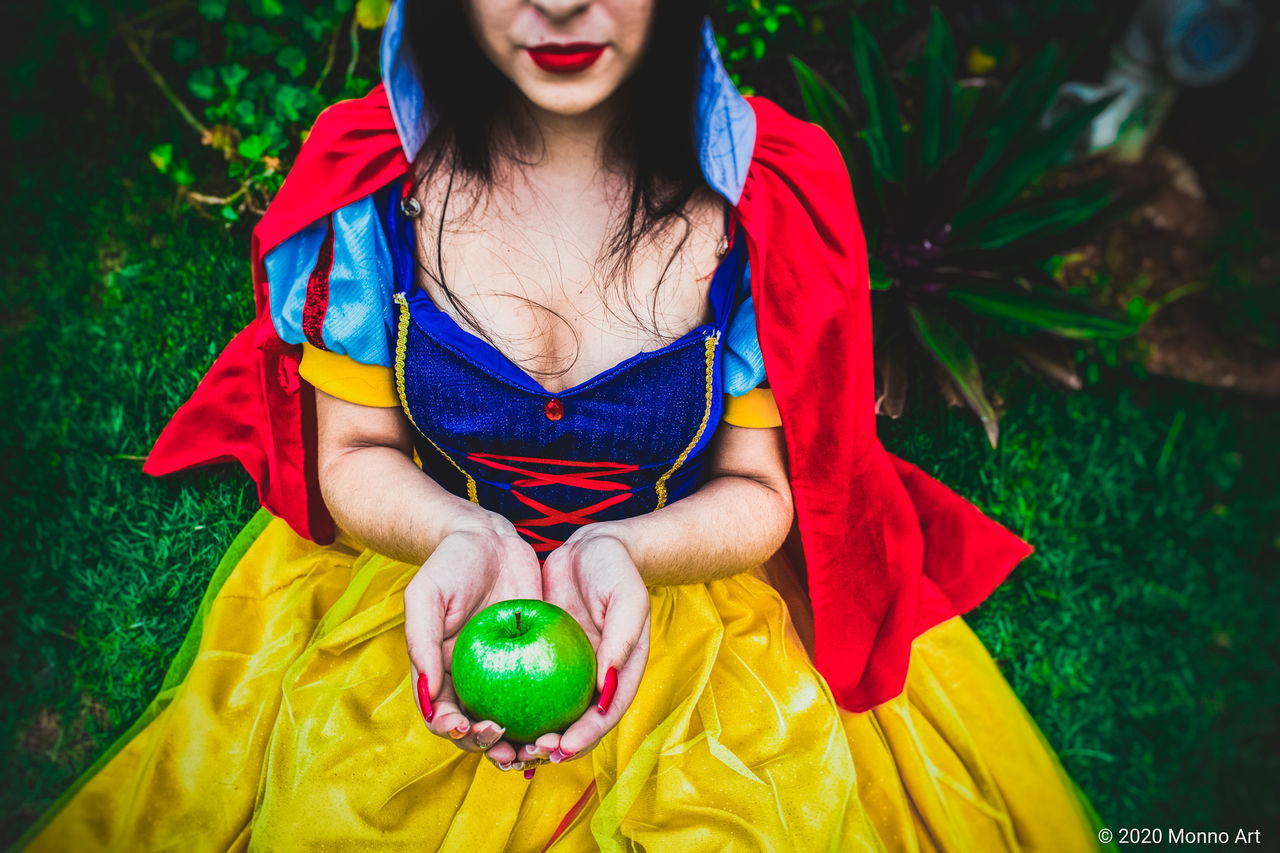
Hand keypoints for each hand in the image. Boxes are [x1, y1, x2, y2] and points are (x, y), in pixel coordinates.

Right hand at [404, 512, 541, 768]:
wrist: (490, 538)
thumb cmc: (450, 564)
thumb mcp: (426, 597)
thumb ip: (421, 644)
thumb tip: (427, 695)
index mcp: (440, 672)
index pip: (442, 716)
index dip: (453, 731)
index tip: (467, 728)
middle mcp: (471, 680)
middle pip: (478, 730)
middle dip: (490, 749)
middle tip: (507, 748)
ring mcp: (503, 673)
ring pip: (513, 721)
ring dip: (522, 743)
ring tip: (537, 749)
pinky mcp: (532, 659)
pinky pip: (542, 693)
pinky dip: (550, 714)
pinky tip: (565, 722)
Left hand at [519, 525, 649, 766]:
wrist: (588, 546)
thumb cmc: (615, 570)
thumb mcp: (627, 600)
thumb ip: (622, 641)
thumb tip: (606, 688)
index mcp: (618, 676)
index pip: (604, 716)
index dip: (584, 738)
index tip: (560, 749)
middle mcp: (592, 681)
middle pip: (573, 726)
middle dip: (550, 749)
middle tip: (526, 755)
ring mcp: (564, 672)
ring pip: (545, 715)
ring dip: (526, 737)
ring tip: (502, 749)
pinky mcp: (540, 658)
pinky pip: (524, 686)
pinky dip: (508, 705)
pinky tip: (484, 714)